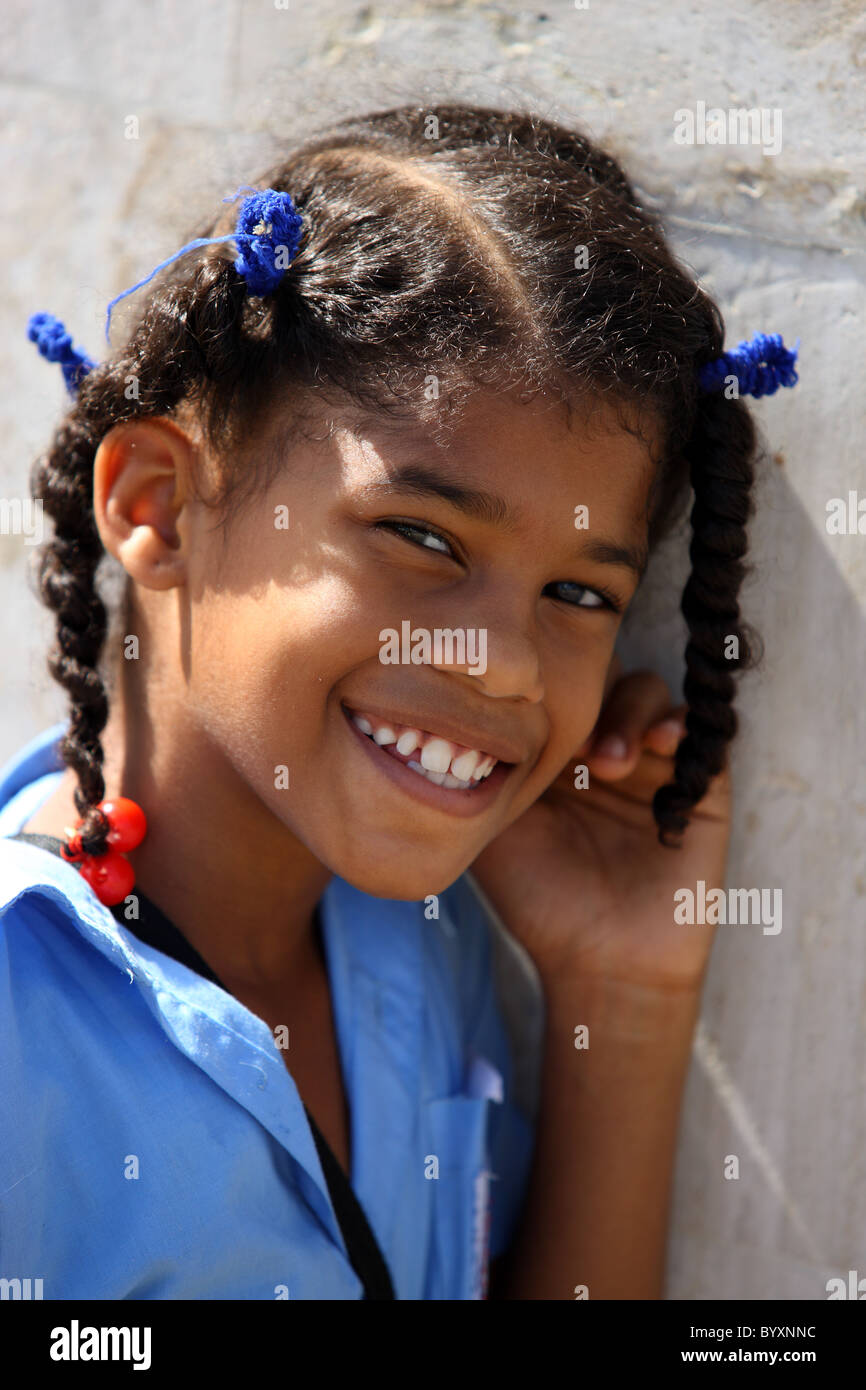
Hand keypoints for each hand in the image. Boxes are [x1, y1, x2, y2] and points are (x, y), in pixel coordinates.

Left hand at [468, 656, 731, 990]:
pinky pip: (701, 730)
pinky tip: (657, 745)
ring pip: (645, 690)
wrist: (600, 959)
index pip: (551, 681)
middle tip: (571, 740)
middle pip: (600, 671)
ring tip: (608, 764)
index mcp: (554, 744)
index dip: (540, 683)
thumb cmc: (537, 896)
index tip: (523, 716)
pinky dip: (678, 725)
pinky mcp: (698, 782)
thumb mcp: (490, 824)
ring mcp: (651, 758)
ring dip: (626, 714)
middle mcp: (602, 741)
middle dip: (586, 691)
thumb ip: (475, 770)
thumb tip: (440, 716)